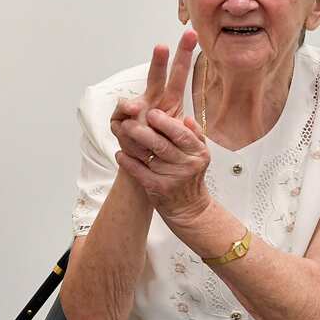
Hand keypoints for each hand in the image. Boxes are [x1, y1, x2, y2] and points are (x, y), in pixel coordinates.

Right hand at [109, 28, 196, 163]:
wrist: (145, 167)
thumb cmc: (163, 148)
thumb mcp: (180, 139)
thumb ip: (180, 128)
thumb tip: (175, 118)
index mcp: (170, 101)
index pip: (178, 75)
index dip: (184, 55)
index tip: (191, 34)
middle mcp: (151, 101)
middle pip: (155, 77)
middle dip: (158, 62)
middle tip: (161, 46)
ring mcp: (133, 112)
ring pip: (131, 103)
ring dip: (133, 109)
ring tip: (137, 114)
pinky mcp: (118, 122)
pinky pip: (121, 123)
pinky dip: (128, 133)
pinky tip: (131, 139)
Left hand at [115, 108, 211, 224]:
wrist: (190, 207)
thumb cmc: (191, 176)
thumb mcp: (200, 154)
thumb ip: (194, 134)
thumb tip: (186, 117)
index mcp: (198, 152)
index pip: (181, 134)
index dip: (165, 122)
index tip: (151, 112)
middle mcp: (187, 165)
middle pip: (162, 145)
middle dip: (143, 131)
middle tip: (128, 121)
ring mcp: (172, 178)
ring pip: (148, 157)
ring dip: (132, 143)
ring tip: (120, 131)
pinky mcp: (158, 188)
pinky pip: (139, 172)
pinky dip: (128, 162)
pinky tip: (120, 153)